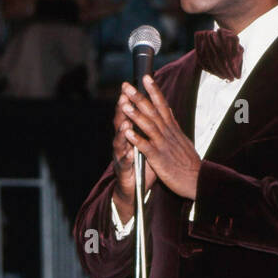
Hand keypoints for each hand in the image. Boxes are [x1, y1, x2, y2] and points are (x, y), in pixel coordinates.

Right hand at [110, 82, 157, 221]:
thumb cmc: (142, 164)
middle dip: (122, 111)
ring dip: (121, 132)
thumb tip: (158, 109)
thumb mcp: (147, 143)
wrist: (134, 190)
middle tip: (124, 99)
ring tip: (125, 122)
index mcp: (130, 135)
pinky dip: (125, 157)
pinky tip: (127, 152)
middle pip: (120, 123)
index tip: (134, 87)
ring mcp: (120, 156)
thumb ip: (150, 128)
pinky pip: (124, 163)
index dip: (132, 100)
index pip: (130, 114)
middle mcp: (123, 142)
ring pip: (119, 141)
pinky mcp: (123, 171)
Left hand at [121, 75, 200, 199]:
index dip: (154, 90)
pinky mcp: (159, 159)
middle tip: (126, 85)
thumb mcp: (182, 140)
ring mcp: (163, 145)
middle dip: (138, 97)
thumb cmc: (189, 163)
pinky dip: (137, 139)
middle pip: (152, 111)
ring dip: (135, 114)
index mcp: (172, 129)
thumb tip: (169, 113)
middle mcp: (168, 133)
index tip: (145, 77)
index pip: (162, 105)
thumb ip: (173, 126)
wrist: (198, 180)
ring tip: (124, 104)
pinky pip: (146, 147)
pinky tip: (127, 132)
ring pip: (148, 126)